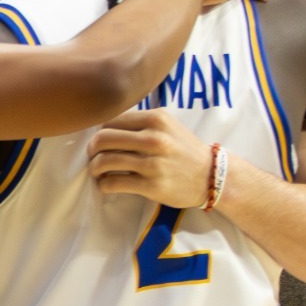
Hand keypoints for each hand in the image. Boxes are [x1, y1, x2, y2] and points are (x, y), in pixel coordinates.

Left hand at [87, 108, 212, 207]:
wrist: (212, 176)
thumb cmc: (183, 149)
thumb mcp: (166, 126)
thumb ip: (138, 123)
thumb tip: (101, 126)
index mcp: (156, 119)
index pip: (110, 120)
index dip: (100, 132)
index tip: (102, 142)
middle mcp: (154, 139)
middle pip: (102, 139)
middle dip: (92, 149)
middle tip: (95, 156)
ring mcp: (153, 163)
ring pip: (104, 161)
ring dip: (95, 168)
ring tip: (98, 171)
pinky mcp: (152, 185)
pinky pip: (113, 183)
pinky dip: (104, 184)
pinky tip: (107, 184)